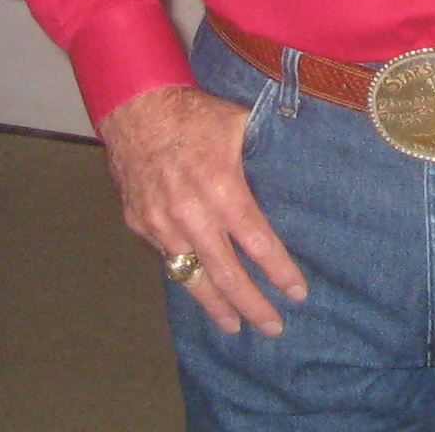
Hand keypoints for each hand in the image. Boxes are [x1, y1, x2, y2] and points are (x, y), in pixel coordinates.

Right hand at [98, 85, 308, 335]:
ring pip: (192, 277)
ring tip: (235, 326)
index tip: (297, 293)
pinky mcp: (140, 224)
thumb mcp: (240, 126)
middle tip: (273, 326)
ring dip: (216, 305)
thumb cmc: (193, 114)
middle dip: (252, 304)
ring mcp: (160, 223)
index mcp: (221, 187)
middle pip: (226, 272)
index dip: (279, 271)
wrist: (134, 106)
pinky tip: (202, 291)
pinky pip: (168, 260)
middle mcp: (190, 213)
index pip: (257, 242)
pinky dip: (187, 279)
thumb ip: (265, 157)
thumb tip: (299, 175)